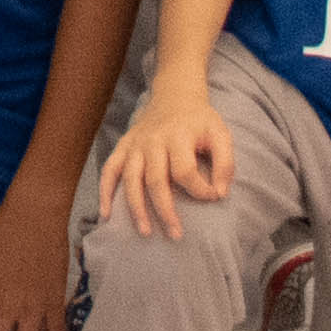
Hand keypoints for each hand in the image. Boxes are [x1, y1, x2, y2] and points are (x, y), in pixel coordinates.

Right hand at [98, 85, 235, 239]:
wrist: (174, 95)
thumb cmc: (199, 120)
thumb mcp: (221, 133)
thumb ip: (225, 163)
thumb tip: (220, 193)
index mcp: (178, 136)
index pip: (185, 170)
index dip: (200, 189)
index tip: (213, 197)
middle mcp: (153, 140)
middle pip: (155, 180)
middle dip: (165, 210)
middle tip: (176, 234)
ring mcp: (135, 144)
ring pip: (131, 179)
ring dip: (136, 208)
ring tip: (145, 232)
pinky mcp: (124, 146)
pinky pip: (110, 170)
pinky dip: (105, 192)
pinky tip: (106, 215)